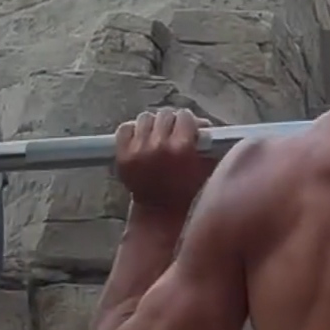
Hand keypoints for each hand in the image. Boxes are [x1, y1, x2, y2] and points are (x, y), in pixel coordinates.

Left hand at [113, 107, 215, 221]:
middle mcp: (158, 146)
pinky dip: (133, 131)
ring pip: (145, 118)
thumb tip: (204, 124)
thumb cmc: (186, 193)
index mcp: (181, 148)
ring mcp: (137, 150)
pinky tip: (141, 142)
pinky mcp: (122, 155)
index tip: (188, 129)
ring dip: (152, 126)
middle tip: (172, 134)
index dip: (187, 123)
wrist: (160, 214)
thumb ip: (208, 145)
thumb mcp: (206, 170)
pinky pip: (126, 128)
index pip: (184, 116)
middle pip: (165, 115)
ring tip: (156, 138)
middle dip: (171, 124)